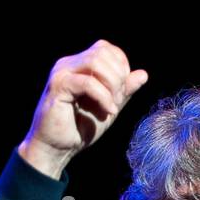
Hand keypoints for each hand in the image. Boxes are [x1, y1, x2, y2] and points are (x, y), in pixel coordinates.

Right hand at [21, 39, 148, 163]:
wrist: (56, 150)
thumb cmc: (79, 130)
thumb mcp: (108, 108)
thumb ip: (124, 92)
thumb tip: (143, 74)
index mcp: (79, 65)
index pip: (106, 49)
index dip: (121, 66)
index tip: (123, 92)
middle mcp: (69, 64)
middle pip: (102, 52)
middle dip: (118, 76)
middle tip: (118, 101)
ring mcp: (62, 73)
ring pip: (95, 62)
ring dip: (111, 85)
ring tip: (112, 107)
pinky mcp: (58, 87)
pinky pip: (87, 83)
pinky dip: (103, 97)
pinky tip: (108, 112)